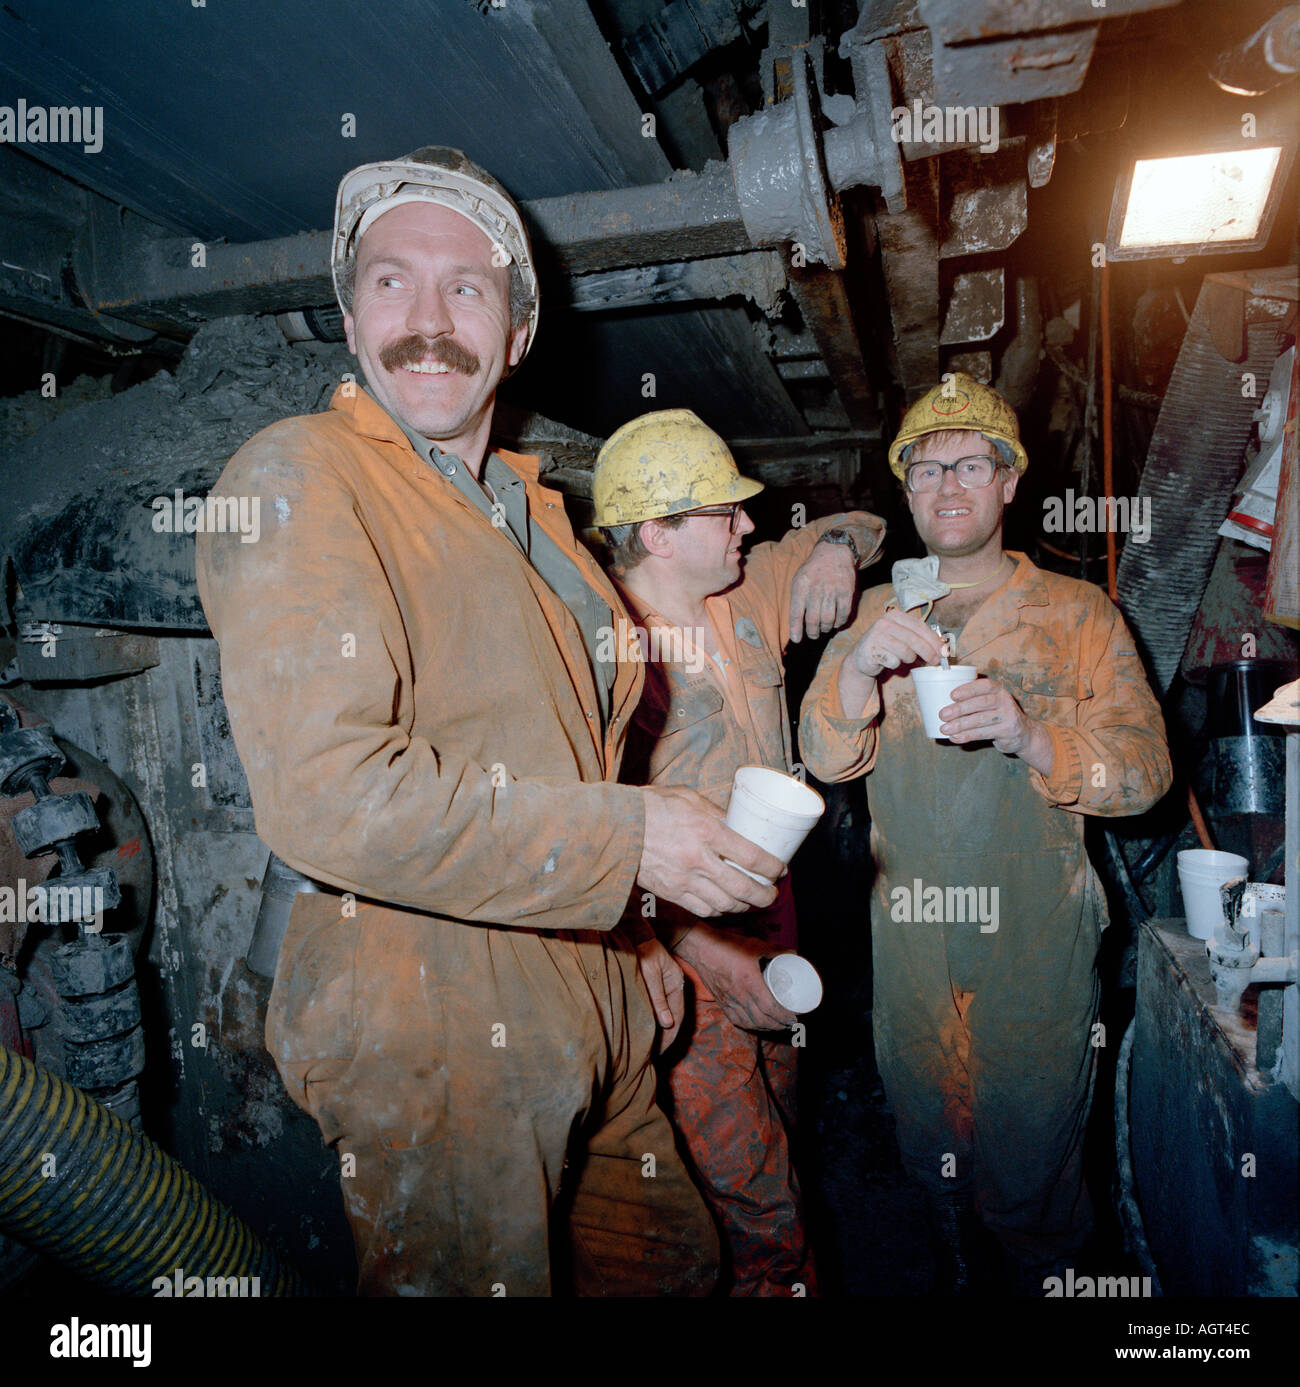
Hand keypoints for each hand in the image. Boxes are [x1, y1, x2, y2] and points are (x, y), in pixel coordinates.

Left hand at [635, 936, 685, 1047]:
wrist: (630, 932)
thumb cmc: (640, 950)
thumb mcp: (649, 974)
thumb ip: (658, 998)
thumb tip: (667, 1023)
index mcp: (676, 982)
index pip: (678, 1014)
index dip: (671, 1034)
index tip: (662, 1050)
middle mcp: (673, 985)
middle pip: (673, 1016)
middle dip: (666, 1036)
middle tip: (656, 1054)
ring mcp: (664, 985)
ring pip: (664, 1012)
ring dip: (660, 1029)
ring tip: (651, 1047)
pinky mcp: (653, 985)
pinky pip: (656, 1006)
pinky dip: (653, 1019)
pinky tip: (647, 1029)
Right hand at [638, 785, 783, 917]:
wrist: (614, 828)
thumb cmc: (650, 806)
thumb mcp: (689, 797)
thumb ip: (715, 812)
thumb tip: (737, 822)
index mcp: (707, 831)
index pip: (752, 857)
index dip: (773, 868)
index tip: (780, 870)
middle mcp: (699, 859)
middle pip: (744, 888)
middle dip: (765, 895)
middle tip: (773, 894)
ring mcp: (684, 879)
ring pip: (725, 904)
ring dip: (744, 906)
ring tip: (752, 901)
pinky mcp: (671, 892)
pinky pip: (703, 909)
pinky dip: (719, 910)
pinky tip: (725, 905)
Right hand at [675, 925, 796, 1030]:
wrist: (700, 948)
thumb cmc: (727, 945)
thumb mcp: (754, 944)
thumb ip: (775, 949)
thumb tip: (793, 953)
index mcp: (750, 982)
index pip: (770, 1008)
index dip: (784, 1017)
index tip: (793, 1018)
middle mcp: (740, 996)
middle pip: (762, 1020)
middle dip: (777, 1025)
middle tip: (788, 1024)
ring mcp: (729, 1001)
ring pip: (749, 1023)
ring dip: (764, 1028)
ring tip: (774, 1026)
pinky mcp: (721, 1001)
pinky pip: (735, 1020)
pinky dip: (748, 1026)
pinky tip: (754, 1025)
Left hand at [789, 541, 856, 641]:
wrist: (834, 552)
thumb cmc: (813, 571)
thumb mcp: (798, 580)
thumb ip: (796, 600)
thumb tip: (795, 625)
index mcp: (800, 587)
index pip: (796, 613)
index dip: (795, 629)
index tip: (796, 640)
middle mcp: (816, 589)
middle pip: (813, 620)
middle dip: (812, 632)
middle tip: (813, 634)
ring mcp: (832, 590)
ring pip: (828, 619)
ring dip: (825, 629)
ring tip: (824, 628)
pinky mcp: (846, 591)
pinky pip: (843, 614)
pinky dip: (840, 623)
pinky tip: (836, 623)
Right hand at [849, 608, 945, 678]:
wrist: (861, 656)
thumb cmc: (888, 645)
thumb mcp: (903, 636)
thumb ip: (920, 638)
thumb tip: (943, 648)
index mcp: (895, 615)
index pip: (920, 627)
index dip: (934, 640)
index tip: (944, 651)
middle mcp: (884, 623)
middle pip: (914, 640)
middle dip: (928, 652)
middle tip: (936, 661)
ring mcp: (876, 636)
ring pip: (905, 652)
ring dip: (909, 659)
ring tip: (904, 658)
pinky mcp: (871, 650)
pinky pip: (893, 661)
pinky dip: (895, 664)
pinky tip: (889, 661)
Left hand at [942, 677, 1052, 769]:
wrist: (1023, 733)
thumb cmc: (997, 715)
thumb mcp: (991, 703)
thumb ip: (974, 700)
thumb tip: (941, 702)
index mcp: (998, 689)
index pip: (984, 685)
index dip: (968, 689)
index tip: (952, 695)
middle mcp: (1005, 700)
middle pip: (981, 703)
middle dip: (959, 709)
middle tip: (942, 715)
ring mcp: (1008, 716)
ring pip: (981, 720)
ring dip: (960, 725)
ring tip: (945, 728)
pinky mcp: (1007, 731)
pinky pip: (983, 734)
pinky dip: (967, 736)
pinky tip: (955, 738)